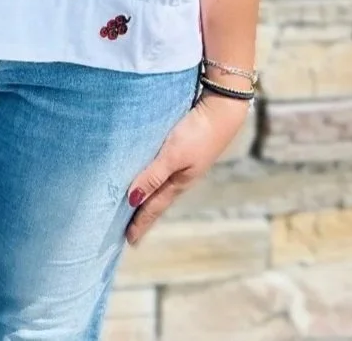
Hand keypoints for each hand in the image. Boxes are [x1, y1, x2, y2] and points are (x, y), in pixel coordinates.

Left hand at [124, 93, 249, 244]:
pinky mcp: (184, 148)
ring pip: (160, 185)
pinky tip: (149, 173)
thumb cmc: (197, 133)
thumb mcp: (172, 156)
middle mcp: (180, 177)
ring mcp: (184, 163)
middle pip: (157, 200)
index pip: (154, 207)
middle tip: (129, 230)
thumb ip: (153, 176)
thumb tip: (132, 200)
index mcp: (178, 183)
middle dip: (143, 215)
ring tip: (135, 205)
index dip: (141, 223)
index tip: (129, 241)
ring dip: (147, 196)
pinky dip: (153, 178)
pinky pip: (163, 169)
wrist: (222, 110)